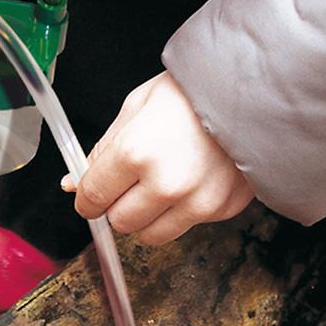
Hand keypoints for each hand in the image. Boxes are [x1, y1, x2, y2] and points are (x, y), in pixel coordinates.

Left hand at [62, 71, 253, 244]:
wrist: (252, 90)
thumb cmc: (191, 92)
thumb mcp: (135, 107)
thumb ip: (103, 150)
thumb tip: (73, 184)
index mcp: (136, 152)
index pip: (93, 198)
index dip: (86, 198)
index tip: (89, 196)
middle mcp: (166, 184)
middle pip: (121, 222)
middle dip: (117, 205)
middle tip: (130, 181)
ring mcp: (198, 202)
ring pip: (152, 234)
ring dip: (148, 215)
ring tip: (160, 181)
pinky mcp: (223, 210)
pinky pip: (188, 224)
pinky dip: (183, 210)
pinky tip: (192, 178)